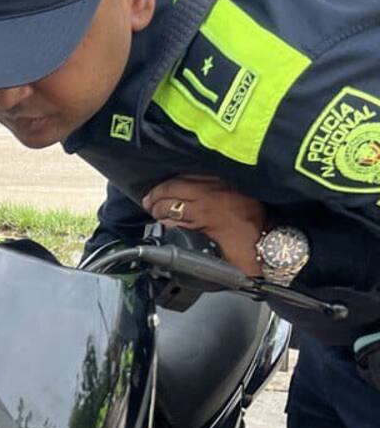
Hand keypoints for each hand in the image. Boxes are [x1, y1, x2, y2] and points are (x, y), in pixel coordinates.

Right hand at [143, 176, 266, 275]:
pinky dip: (189, 176)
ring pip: (188, 176)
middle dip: (158, 194)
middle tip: (149, 202)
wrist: (279, 243)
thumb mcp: (215, 254)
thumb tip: (168, 226)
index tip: (152, 214)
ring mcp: (224, 184)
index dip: (158, 210)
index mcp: (207, 213)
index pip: (171, 206)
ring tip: (160, 191)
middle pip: (175, 186)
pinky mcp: (233, 181)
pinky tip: (183, 181)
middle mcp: (213, 193)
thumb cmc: (251, 253)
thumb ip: (188, 239)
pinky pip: (203, 173)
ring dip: (171, 183)